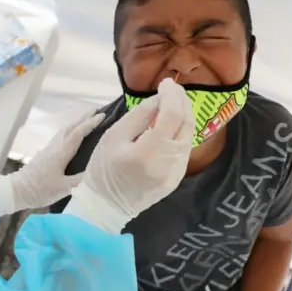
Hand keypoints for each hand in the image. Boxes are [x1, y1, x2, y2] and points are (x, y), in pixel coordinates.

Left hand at [0, 110, 104, 215]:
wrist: (17, 190)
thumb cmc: (40, 189)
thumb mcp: (63, 188)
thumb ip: (81, 179)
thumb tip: (96, 172)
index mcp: (61, 152)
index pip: (78, 133)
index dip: (91, 124)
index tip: (103, 115)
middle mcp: (55, 146)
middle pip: (71, 127)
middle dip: (84, 117)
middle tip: (98, 111)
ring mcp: (49, 148)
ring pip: (65, 130)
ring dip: (77, 122)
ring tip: (88, 119)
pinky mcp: (46, 153)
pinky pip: (62, 136)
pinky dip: (71, 130)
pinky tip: (74, 135)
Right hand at [63, 78, 193, 232]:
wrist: (106, 207)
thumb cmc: (103, 170)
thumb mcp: (113, 136)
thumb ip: (139, 115)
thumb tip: (159, 98)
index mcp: (148, 152)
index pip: (172, 115)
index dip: (172, 95)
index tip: (165, 83)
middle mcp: (168, 163)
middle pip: (186, 123)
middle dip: (181, 101)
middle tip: (171, 89)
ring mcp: (175, 173)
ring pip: (188, 135)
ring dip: (183, 115)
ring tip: (170, 103)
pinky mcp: (176, 178)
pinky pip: (184, 148)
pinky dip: (180, 131)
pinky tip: (169, 125)